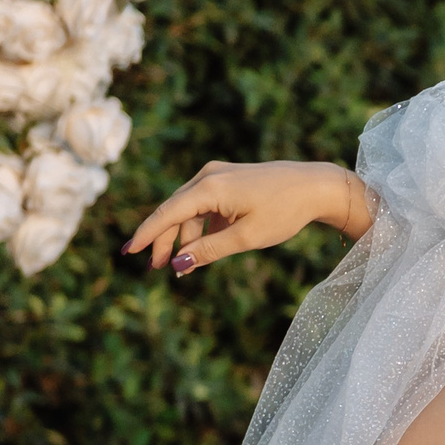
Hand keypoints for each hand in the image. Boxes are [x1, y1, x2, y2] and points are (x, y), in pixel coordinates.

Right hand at [122, 160, 370, 273]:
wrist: (316, 186)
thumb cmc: (285, 211)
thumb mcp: (246, 237)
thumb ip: (209, 250)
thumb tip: (178, 265)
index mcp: (209, 187)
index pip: (167, 213)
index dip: (146, 235)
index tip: (128, 253)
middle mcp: (208, 176)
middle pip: (174, 211)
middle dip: (163, 241)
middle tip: (155, 269)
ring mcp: (218, 175)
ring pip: (189, 209)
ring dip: (183, 236)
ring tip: (180, 265)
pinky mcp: (228, 180)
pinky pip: (204, 205)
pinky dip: (200, 226)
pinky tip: (202, 247)